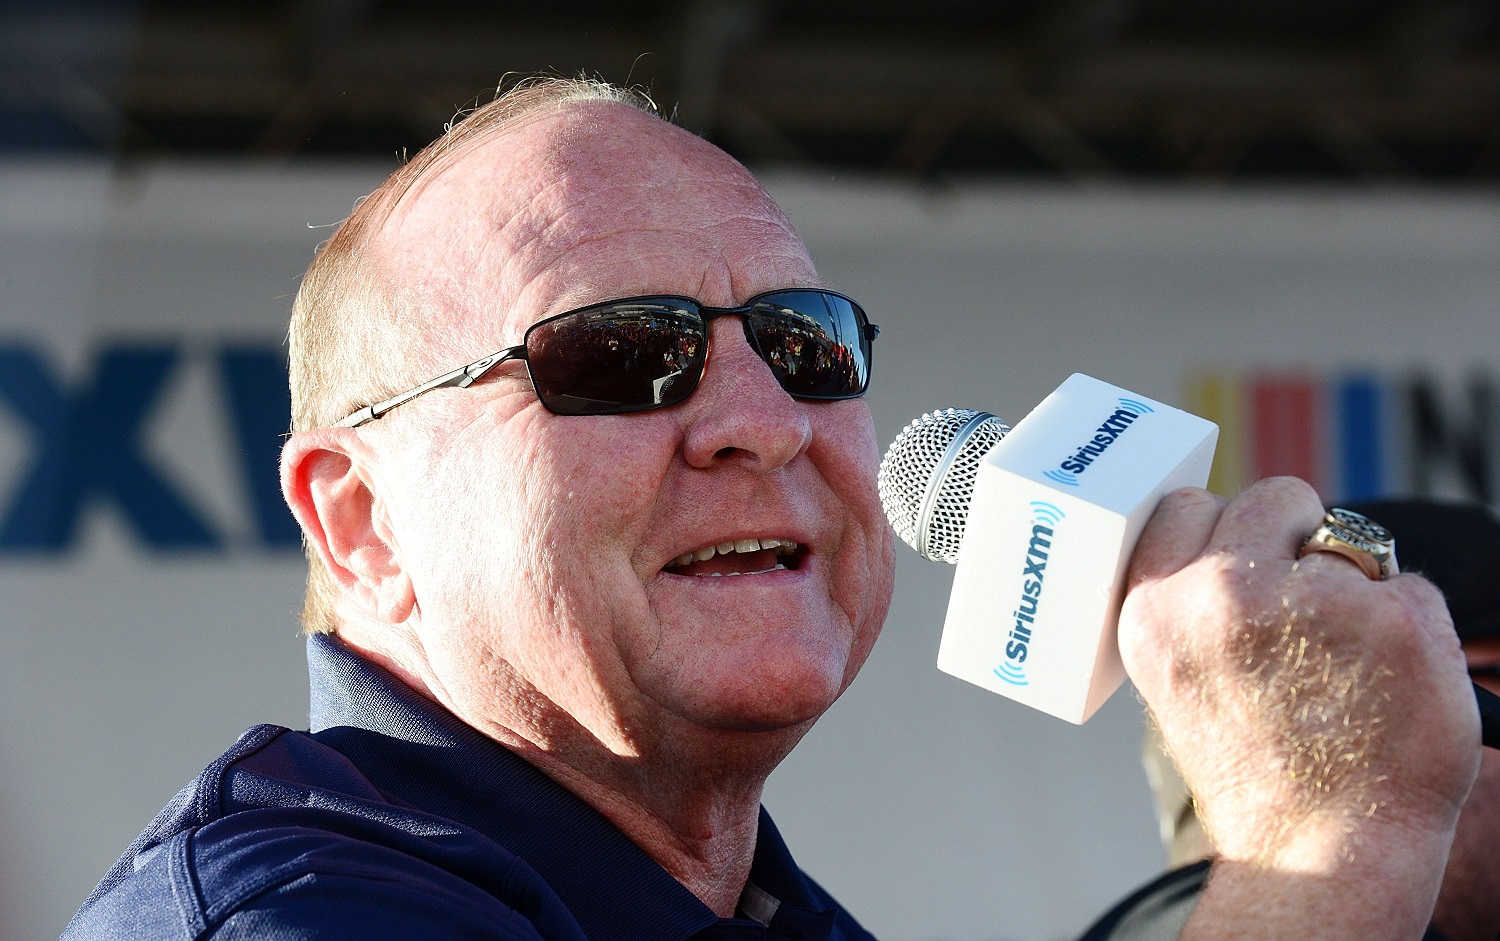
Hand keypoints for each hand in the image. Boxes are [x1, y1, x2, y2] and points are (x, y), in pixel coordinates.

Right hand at [1119, 478, 1479, 937]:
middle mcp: (1224, 595)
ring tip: (1339, 663)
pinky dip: (1408, 626)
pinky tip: (1383, 682)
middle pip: (1274, 498)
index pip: (1187, 506)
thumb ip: (1189, 601)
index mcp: (1156, 609)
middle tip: (1302, 613)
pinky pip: (1409, 585)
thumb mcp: (1174, 674)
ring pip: (1349, 538)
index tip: (1241, 568)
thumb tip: (1236, 539)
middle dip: (1294, 536)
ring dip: (1353, 584)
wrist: (1321, 848)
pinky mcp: (1397, 619)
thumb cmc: (1252, 766)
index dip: (1223, 532)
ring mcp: (1314, 602)